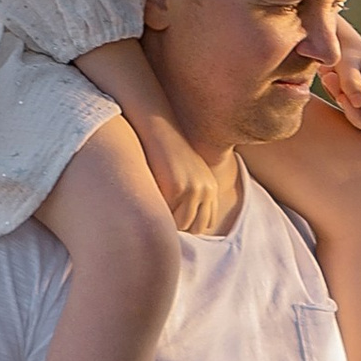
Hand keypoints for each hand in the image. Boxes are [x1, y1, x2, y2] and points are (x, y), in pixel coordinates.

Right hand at [134, 111, 229, 234]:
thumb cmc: (166, 152)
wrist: (160, 129)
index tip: (174, 229)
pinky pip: (169, 215)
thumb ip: (186, 194)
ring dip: (169, 227)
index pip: (205, 222)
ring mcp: (193, 189)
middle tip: (164, 231)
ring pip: (183, 224)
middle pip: (196, 227)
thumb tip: (178, 221)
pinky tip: (150, 213)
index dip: (190, 228)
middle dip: (180, 230)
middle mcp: (206, 190)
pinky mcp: (177, 188)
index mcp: (210, 187)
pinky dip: (160, 218)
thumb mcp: (183, 173)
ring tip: (155, 223)